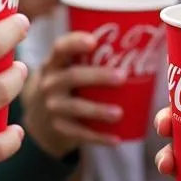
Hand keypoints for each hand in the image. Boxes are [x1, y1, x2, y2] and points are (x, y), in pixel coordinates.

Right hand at [22, 31, 126, 157]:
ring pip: (75, 107)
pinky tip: (116, 139)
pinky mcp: (58, 128)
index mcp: (54, 63)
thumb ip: (90, 59)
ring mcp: (52, 106)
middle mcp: (50, 83)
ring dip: (98, 110)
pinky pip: (79, 133)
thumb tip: (140, 50)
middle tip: (122, 77)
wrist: (40, 115)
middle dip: (98, 76)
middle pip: (72, 76)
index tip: (94, 41)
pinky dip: (98, 137)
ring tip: (119, 113)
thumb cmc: (67, 83)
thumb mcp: (67, 67)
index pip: (60, 48)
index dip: (75, 42)